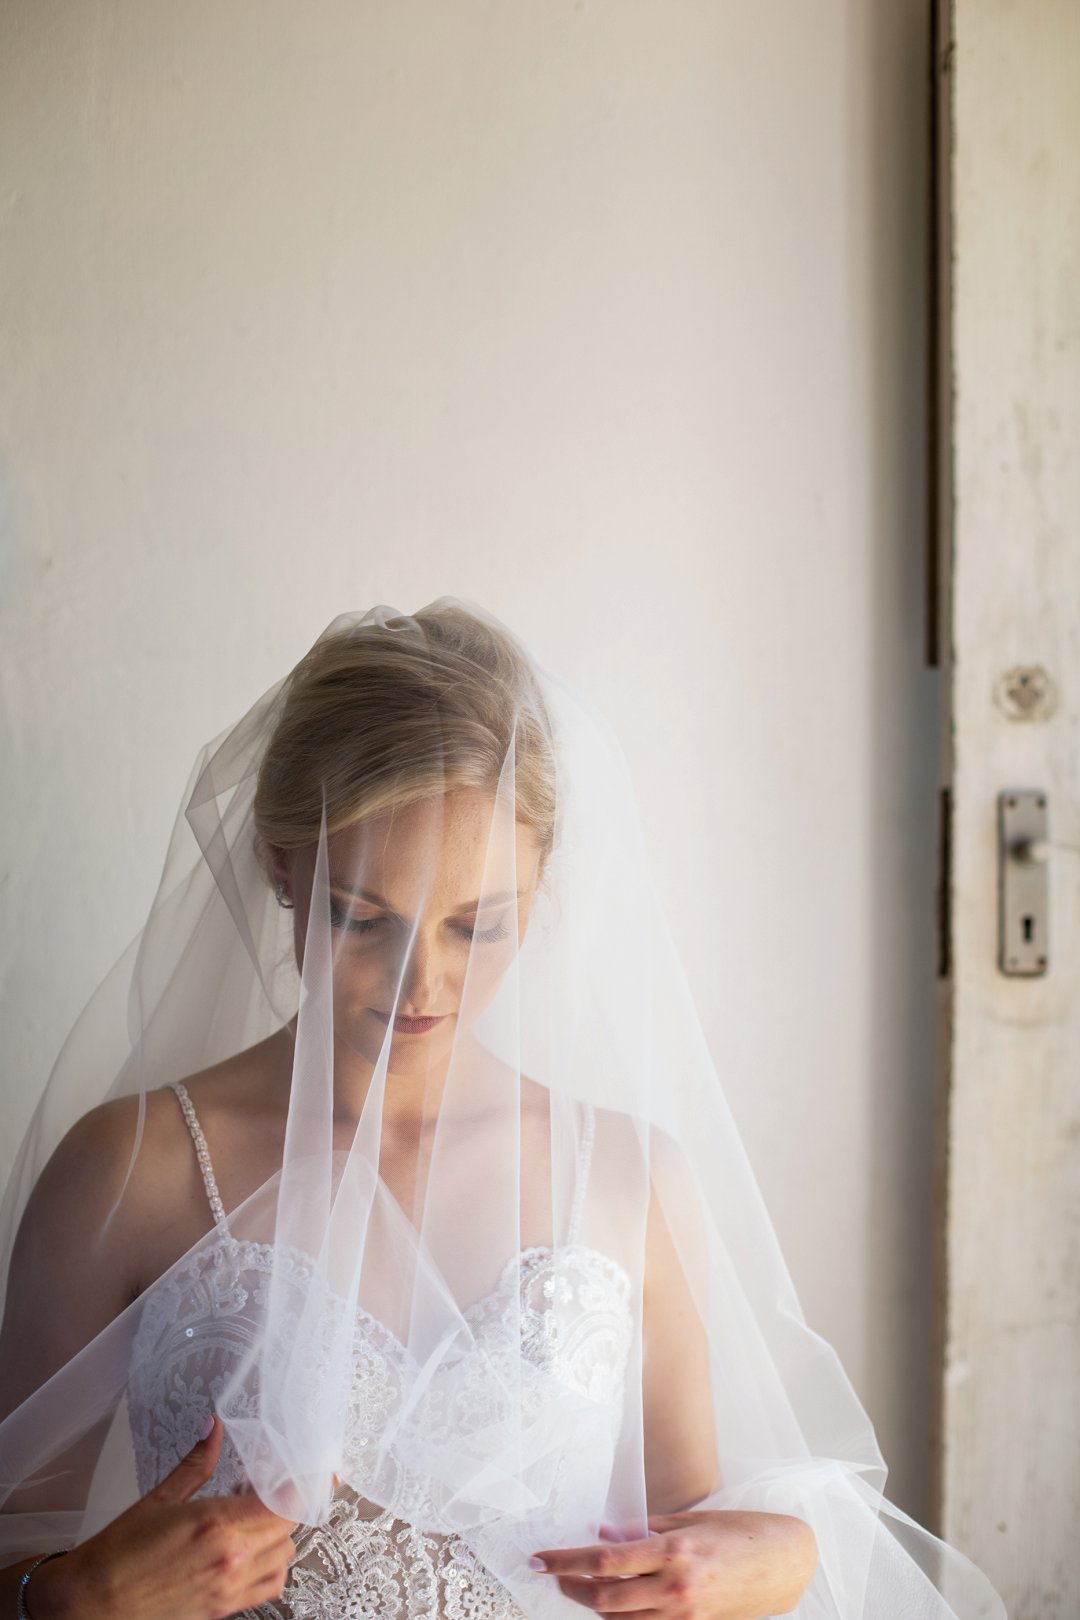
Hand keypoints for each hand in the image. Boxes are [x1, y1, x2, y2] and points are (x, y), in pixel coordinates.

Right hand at [30, 1416, 297, 1619]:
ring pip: (284, 1557)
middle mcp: (231, 1559)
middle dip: (285, 1505)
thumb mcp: (159, 1498)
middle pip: (288, 1527)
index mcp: (217, 1524)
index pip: (284, 1501)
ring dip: (279, 1534)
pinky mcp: (223, 1611)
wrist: (90, 1605)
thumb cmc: (118, 1555)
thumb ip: (198, 1461)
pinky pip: (269, 1587)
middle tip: (266, 1488)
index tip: (327, 1472)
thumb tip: (215, 1427)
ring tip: (253, 1518)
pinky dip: (272, 1567)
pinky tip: (250, 1550)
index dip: (309, 1484)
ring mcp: (229, 1589)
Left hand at [531, 1508, 818, 1619]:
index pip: (604, 1561)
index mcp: (673, 1551)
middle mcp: (676, 1587)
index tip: (539, 1559)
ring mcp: (684, 1614)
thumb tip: (604, 1534)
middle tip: (552, 1572)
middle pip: (605, 1597)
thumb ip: (644, 1528)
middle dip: (571, 1586)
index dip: (566, 1561)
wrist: (785, 1564)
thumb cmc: (741, 1532)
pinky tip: (610, 1602)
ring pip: (620, 1618)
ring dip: (592, 1603)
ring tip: (575, 1585)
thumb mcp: (691, 1520)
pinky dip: (621, 1616)